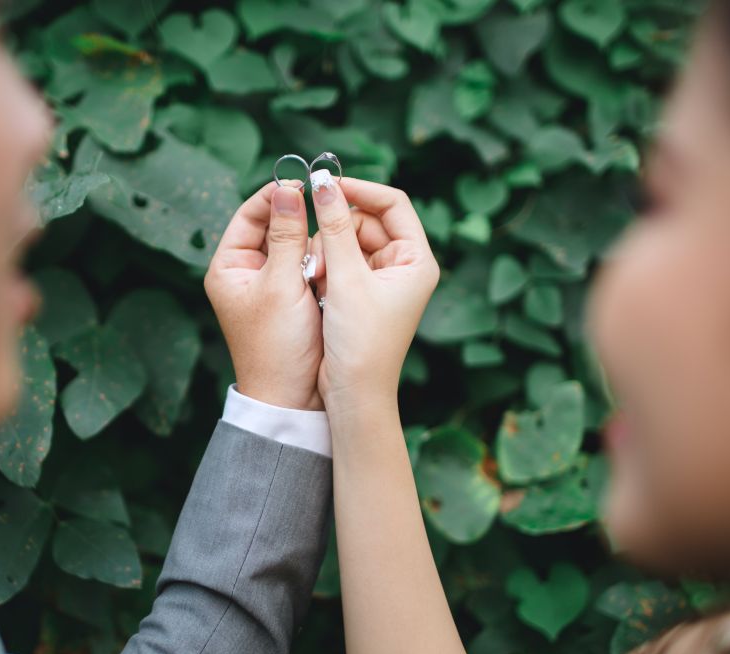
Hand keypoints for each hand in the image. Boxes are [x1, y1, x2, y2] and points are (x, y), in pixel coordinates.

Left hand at [205, 181, 325, 410]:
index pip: (249, 214)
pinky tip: (333, 269)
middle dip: (300, 222)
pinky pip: (309, 268)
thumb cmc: (278, 347)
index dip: (276, 195)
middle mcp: (245, 274)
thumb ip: (287, 234)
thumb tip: (288, 188)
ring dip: (313, 245)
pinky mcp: (292, 299)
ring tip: (326, 254)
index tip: (306, 183)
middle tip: (326, 213)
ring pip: (296, 246)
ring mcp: (270, 286)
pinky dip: (321, 264)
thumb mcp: (282, 285)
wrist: (291, 399)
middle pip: (275, 227)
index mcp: (228, 268)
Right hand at [308, 176, 439, 413]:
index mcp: (416, 259)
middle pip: (364, 221)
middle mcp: (403, 266)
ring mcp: (382, 280)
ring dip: (325, 251)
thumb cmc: (361, 342)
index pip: (392, 203)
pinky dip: (323, 268)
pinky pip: (338, 263)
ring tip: (314, 277)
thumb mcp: (345, 278)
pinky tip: (313, 285)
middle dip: (334, 231)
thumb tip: (322, 183)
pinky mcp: (360, 294)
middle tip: (314, 254)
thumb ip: (332, 226)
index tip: (324, 186)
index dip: (359, 189)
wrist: (353, 394)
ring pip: (346, 241)